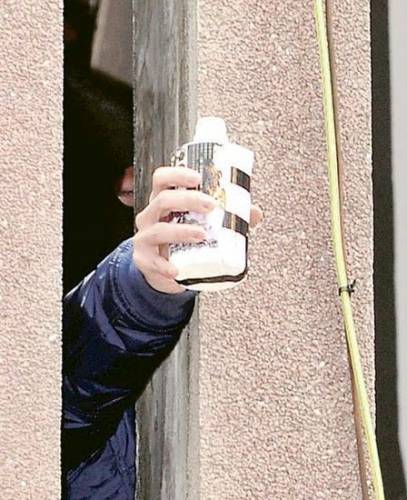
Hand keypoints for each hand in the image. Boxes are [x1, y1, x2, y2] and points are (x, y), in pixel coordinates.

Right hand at [133, 167, 262, 293]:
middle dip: (187, 199)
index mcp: (163, 201)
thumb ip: (227, 218)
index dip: (177, 174)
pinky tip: (175, 270)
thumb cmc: (182, 241)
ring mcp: (144, 238)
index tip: (198, 178)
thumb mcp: (202, 225)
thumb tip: (255, 212)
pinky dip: (164, 265)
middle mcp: (150, 216)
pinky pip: (152, 261)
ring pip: (158, 230)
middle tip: (211, 206)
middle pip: (162, 200)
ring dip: (180, 230)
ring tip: (201, 235)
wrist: (164, 270)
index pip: (162, 179)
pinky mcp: (144, 260)